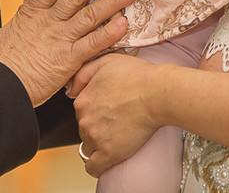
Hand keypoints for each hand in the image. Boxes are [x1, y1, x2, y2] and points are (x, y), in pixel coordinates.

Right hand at [0, 0, 134, 104]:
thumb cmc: (1, 62)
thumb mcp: (8, 31)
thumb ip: (23, 14)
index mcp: (33, 13)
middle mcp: (49, 22)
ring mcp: (60, 40)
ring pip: (89, 16)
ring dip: (111, 2)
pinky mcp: (68, 60)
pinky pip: (92, 45)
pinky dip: (108, 35)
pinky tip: (123, 25)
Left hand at [69, 53, 163, 176]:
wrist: (157, 92)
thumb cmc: (138, 76)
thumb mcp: (105, 61)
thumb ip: (84, 72)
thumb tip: (72, 88)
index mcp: (82, 100)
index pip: (81, 112)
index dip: (94, 111)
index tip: (106, 110)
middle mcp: (85, 119)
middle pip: (85, 129)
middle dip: (96, 127)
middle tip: (115, 121)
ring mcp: (96, 137)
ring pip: (89, 146)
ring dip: (98, 144)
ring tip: (115, 137)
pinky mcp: (109, 152)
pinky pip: (94, 167)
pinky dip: (96, 167)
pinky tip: (103, 162)